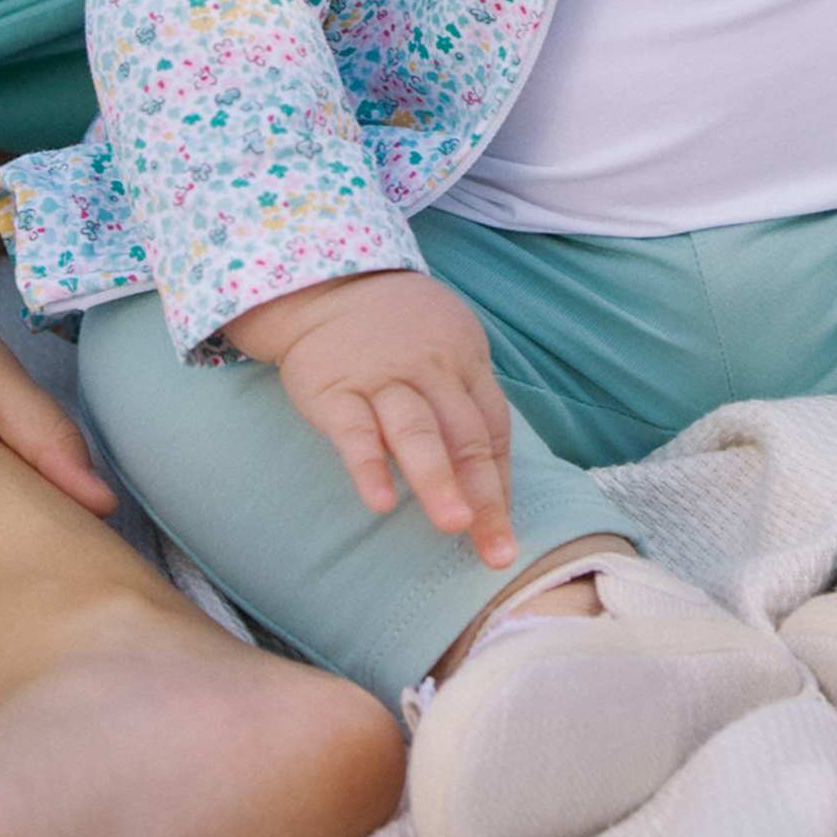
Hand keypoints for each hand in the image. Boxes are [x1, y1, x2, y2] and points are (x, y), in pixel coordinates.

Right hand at [228, 270, 515, 567]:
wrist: (329, 284)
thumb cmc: (400, 331)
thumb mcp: (446, 347)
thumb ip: (466, 401)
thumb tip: (491, 473)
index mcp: (463, 363)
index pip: (492, 430)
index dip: (500, 485)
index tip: (506, 537)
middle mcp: (430, 371)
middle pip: (465, 436)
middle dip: (482, 494)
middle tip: (496, 551)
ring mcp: (382, 379)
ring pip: (417, 431)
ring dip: (437, 479)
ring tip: (453, 526)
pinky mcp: (335, 389)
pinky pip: (354, 432)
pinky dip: (369, 466)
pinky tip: (381, 503)